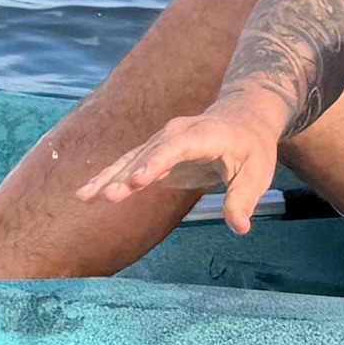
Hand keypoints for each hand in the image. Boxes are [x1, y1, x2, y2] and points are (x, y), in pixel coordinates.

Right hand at [80, 88, 288, 236]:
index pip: (177, 148)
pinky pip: (128, 163)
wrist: (242, 116)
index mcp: (205, 134)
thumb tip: (240, 228)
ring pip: (132, 157)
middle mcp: (178, 132)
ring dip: (109, 177)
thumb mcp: (258, 173)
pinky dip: (109, 176)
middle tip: (109, 196)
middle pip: (147, 153)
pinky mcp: (154, 150)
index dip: (156, 164)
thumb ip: (244, 199)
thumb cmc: (252, 147)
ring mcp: (162, 139)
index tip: (137, 181)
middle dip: (127, 175)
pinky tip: (87, 193)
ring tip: (85, 197)